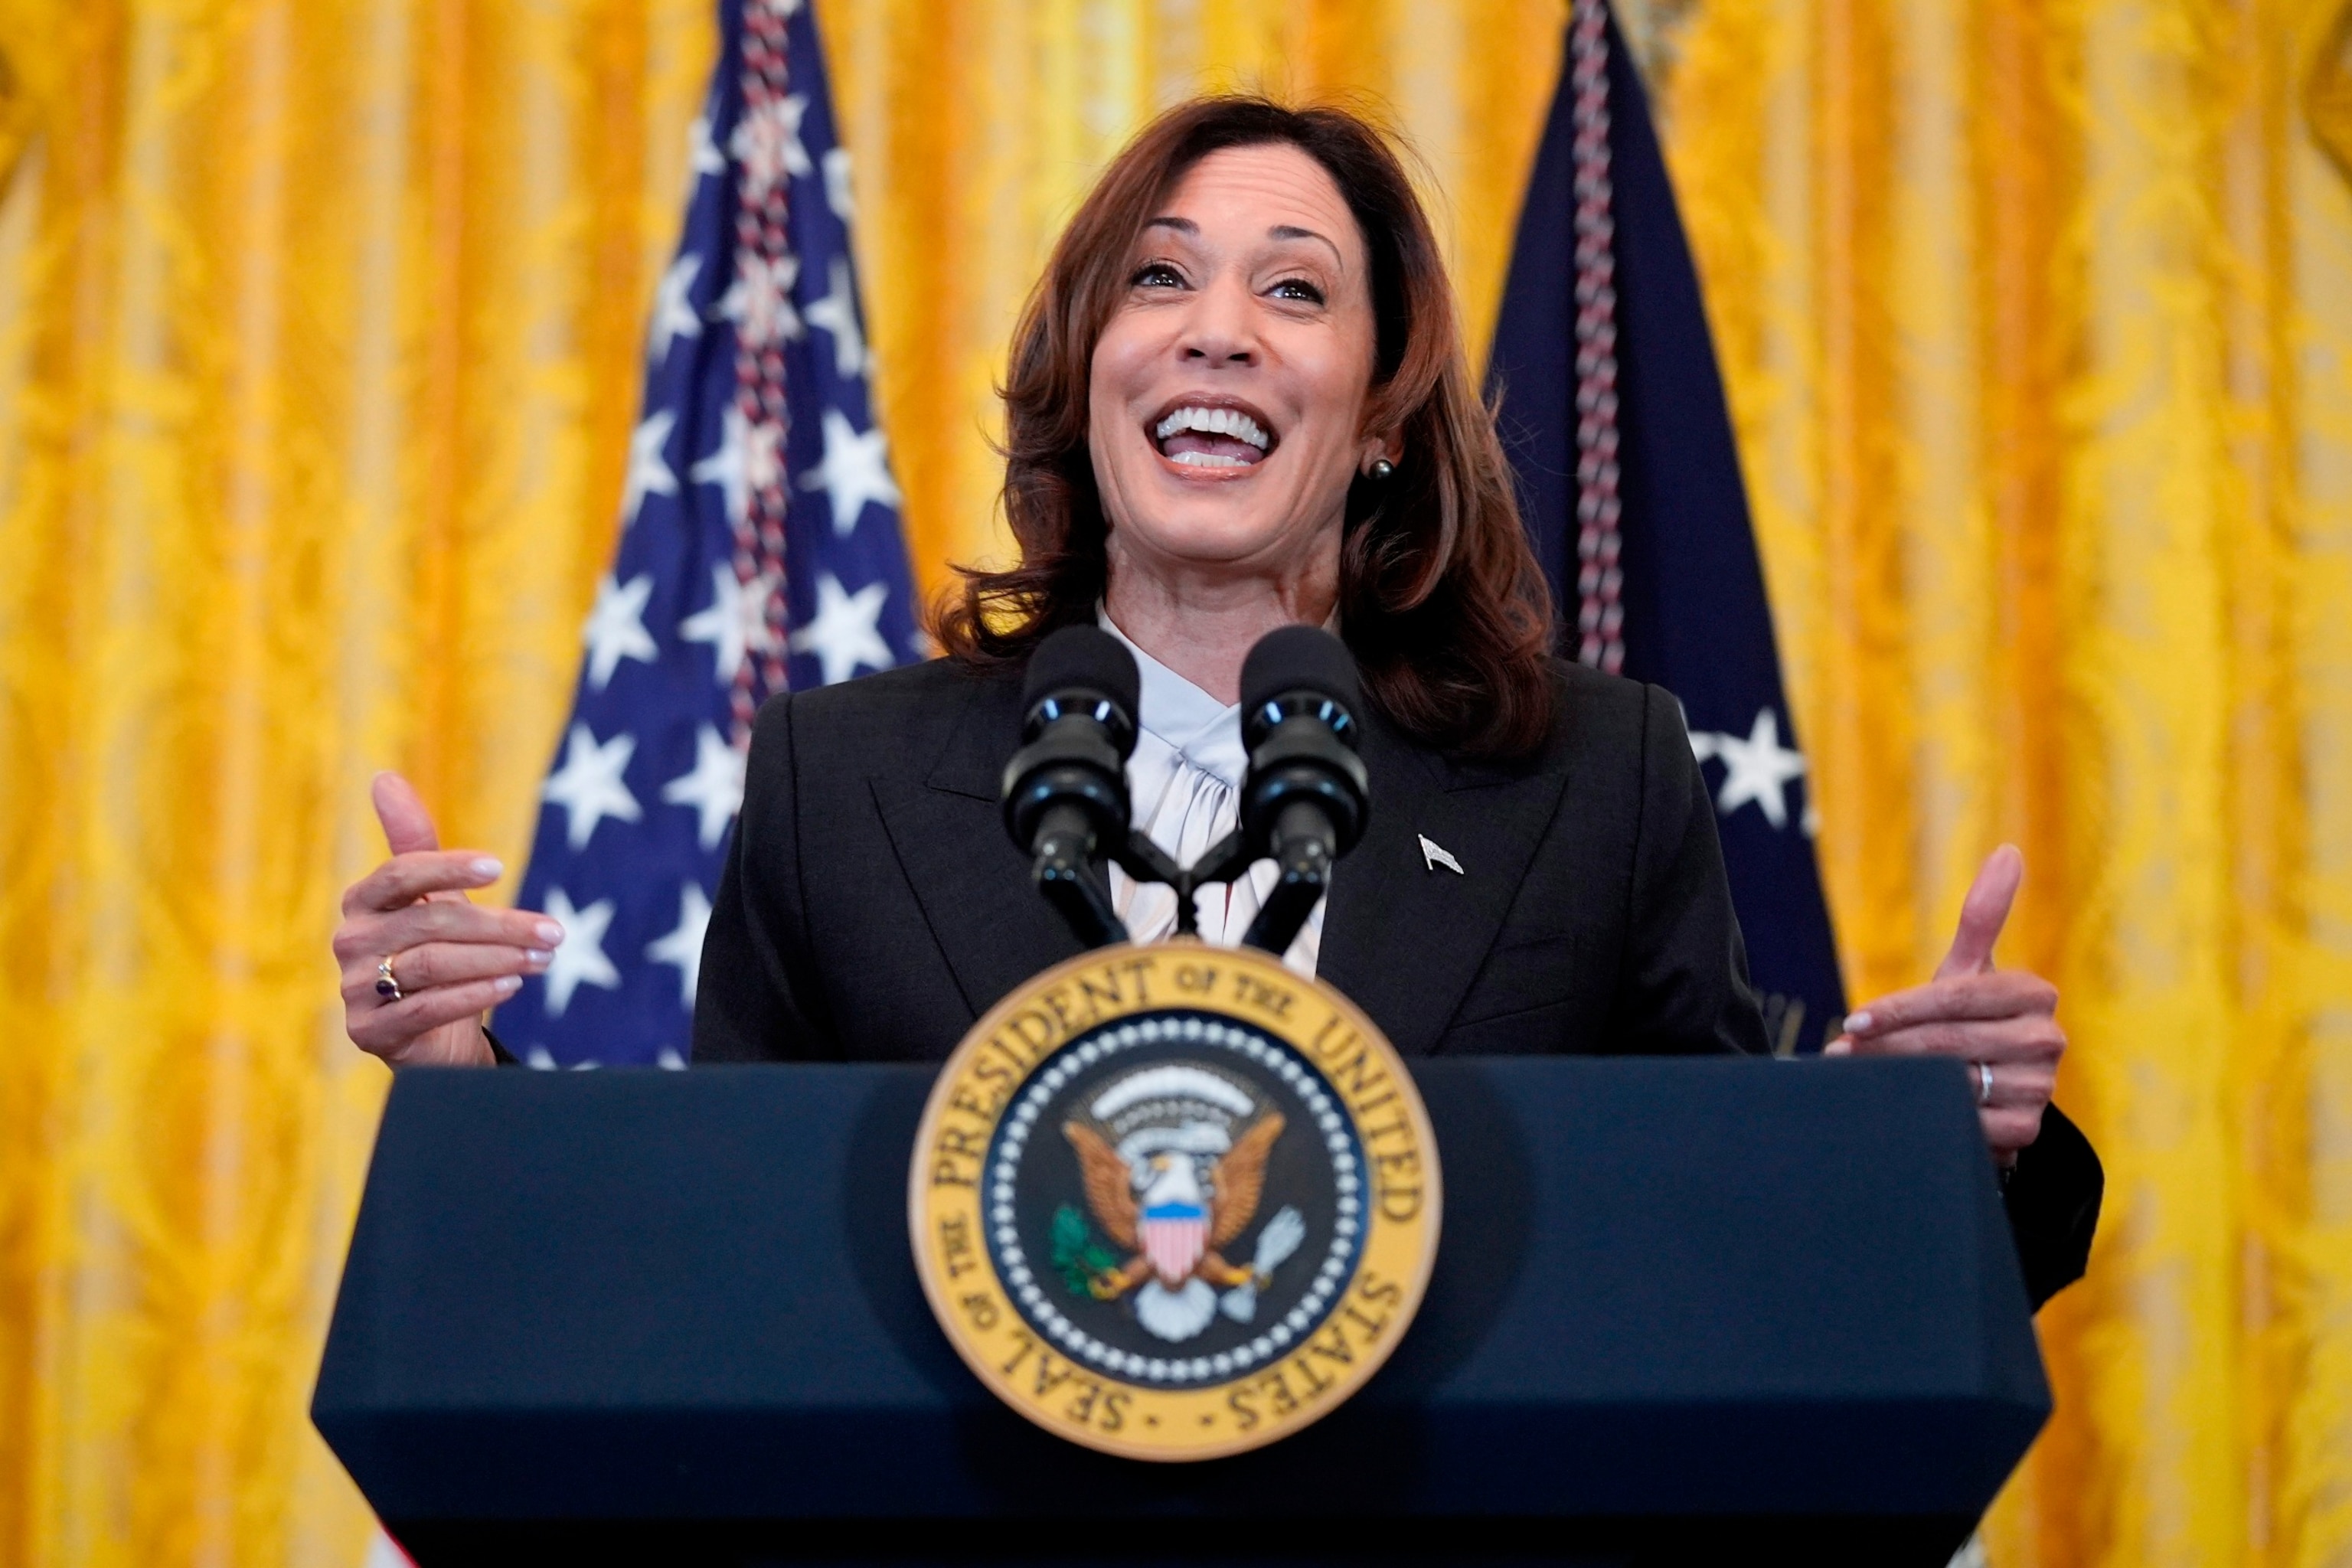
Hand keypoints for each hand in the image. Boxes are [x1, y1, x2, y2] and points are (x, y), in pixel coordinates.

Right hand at [333, 772, 561, 1068]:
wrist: (431, 1036)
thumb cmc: (436, 954)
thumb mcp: (431, 898)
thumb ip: (414, 843)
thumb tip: (383, 777)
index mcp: (363, 901)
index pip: (400, 873)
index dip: (449, 868)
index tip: (500, 867)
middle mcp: (351, 941)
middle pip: (430, 922)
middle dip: (500, 926)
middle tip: (554, 931)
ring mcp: (354, 989)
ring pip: (433, 965)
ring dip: (498, 959)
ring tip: (545, 958)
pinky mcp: (368, 1032)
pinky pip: (426, 1007)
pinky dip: (474, 994)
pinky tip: (512, 986)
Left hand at [1826, 845, 2062, 1164]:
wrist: (1992, 1089)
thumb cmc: (1970, 1019)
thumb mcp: (1970, 971)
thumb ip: (1983, 917)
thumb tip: (2009, 851)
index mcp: (2033, 993)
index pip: (1955, 998)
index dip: (1899, 1010)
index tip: (1852, 1022)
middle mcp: (2047, 1040)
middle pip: (1947, 1042)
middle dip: (1888, 1049)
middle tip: (1842, 1054)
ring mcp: (2042, 1088)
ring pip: (1951, 1085)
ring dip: (1898, 1085)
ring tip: (1861, 1080)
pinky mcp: (2028, 1132)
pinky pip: (1962, 1126)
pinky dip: (1924, 1120)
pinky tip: (1902, 1115)